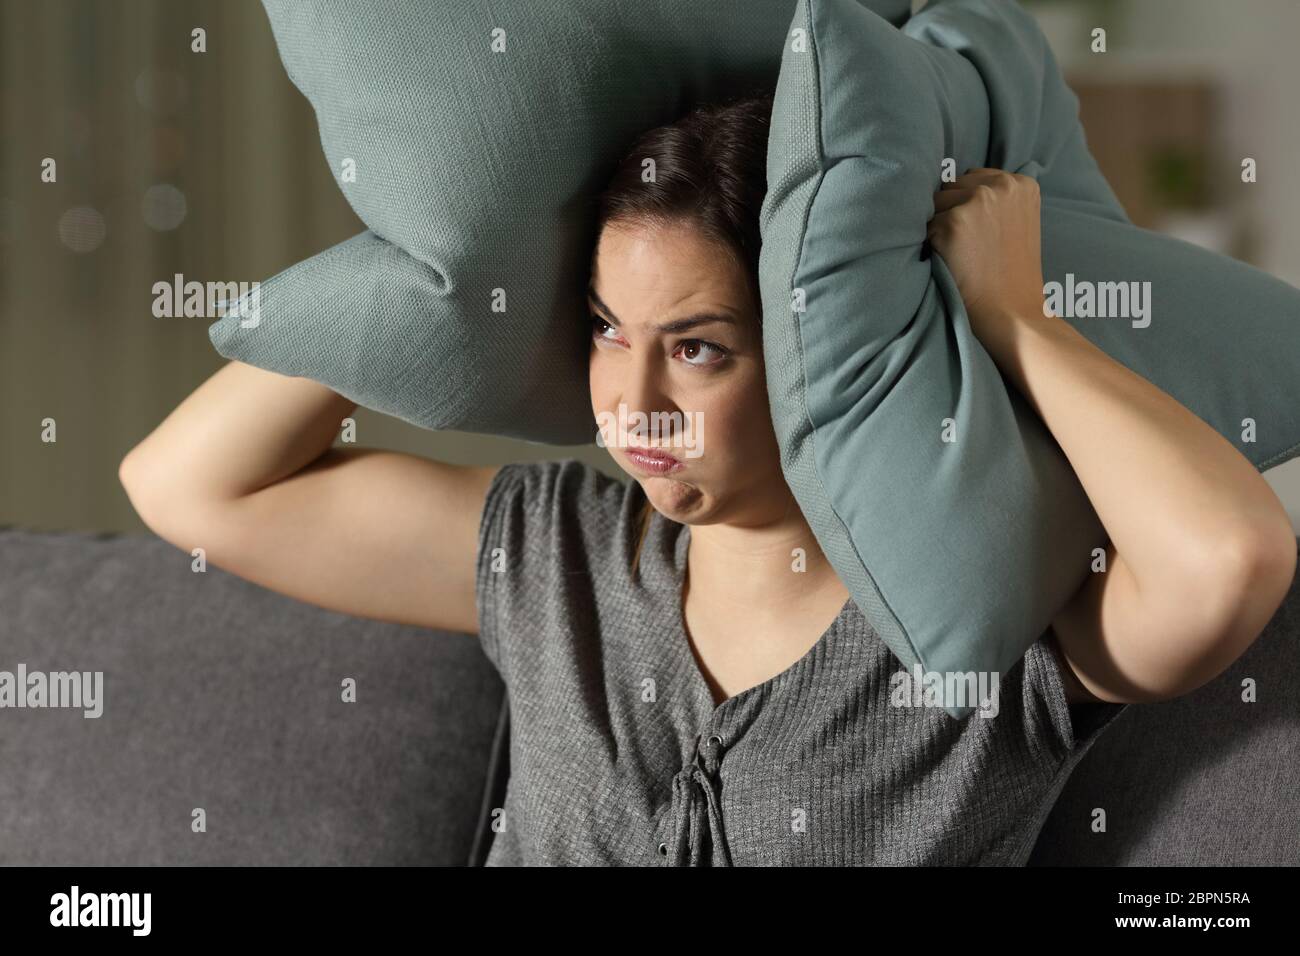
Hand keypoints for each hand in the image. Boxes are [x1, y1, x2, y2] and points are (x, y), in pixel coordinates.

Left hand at [926, 168, 1046, 337]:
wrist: (1013, 313)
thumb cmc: (1010, 275)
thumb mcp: (1018, 223)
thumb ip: (997, 200)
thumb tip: (953, 181)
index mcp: (1022, 183)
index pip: (973, 179)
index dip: (966, 207)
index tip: (975, 233)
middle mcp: (1003, 184)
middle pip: (952, 186)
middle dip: (951, 212)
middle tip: (967, 247)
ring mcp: (979, 200)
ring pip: (935, 203)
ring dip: (939, 225)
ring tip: (961, 254)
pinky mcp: (954, 220)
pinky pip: (924, 225)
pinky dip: (930, 243)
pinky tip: (951, 261)